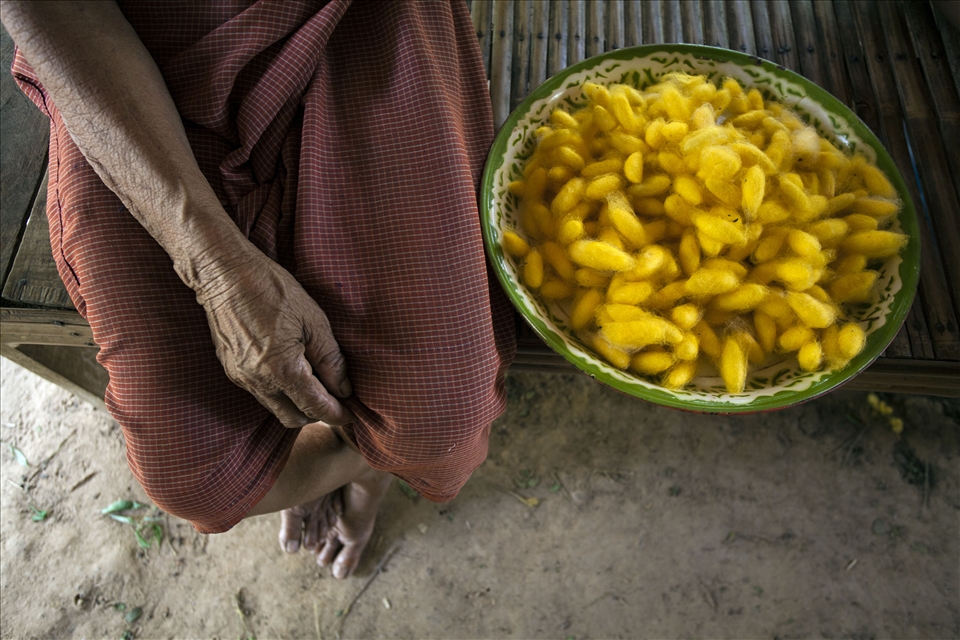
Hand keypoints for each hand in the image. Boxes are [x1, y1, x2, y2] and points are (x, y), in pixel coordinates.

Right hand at [194, 252, 352, 428]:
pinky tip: (292, 369)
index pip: (315, 407)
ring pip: (276, 407)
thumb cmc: (272, 289)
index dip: (336, 414)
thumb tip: (344, 388)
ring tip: (316, 381)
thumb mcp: (314, 320)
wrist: (224, 274)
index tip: (351, 414)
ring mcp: (241, 378)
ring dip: (297, 403)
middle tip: (336, 398)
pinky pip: (261, 393)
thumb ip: (331, 359)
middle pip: (294, 418)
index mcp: (282, 369)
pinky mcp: (232, 370)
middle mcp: (258, 381)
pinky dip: (280, 391)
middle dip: (317, 414)